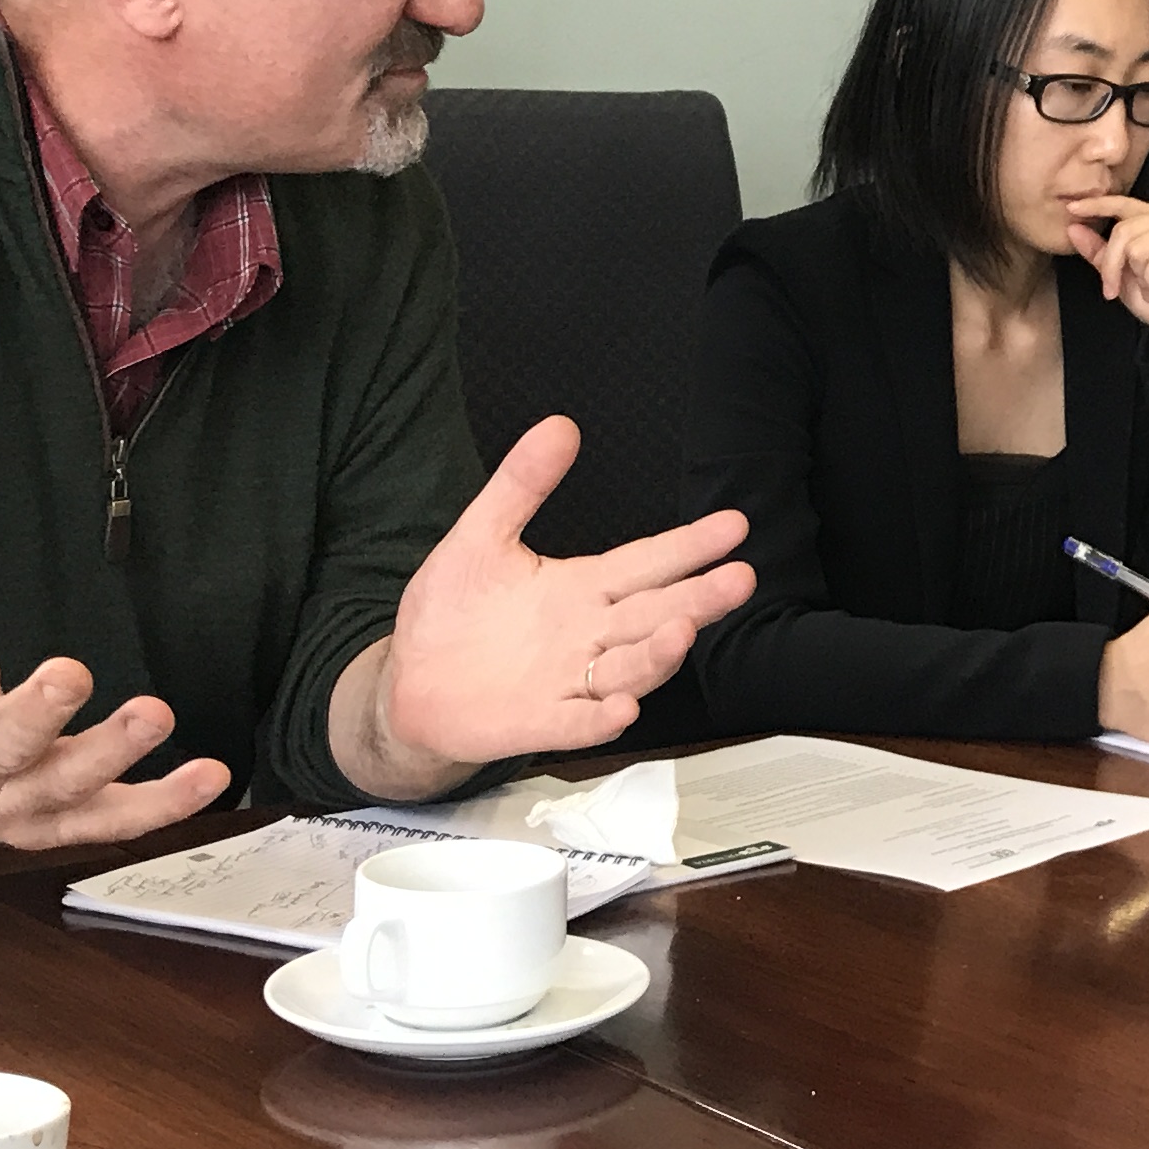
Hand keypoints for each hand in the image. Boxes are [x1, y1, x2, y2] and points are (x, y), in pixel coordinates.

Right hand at [0, 491, 231, 852]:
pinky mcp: (63, 821)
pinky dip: (163, 806)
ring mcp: (17, 805)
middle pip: (4, 750)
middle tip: (72, 674)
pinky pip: (115, 820)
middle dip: (38, 716)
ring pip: (67, 786)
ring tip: (158, 713)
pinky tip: (210, 776)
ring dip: (114, 753)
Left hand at [378, 418, 756, 767]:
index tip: (733, 525)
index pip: (646, 563)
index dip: (689, 546)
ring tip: (683, 630)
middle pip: (654, 615)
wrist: (408, 682)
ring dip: (658, 654)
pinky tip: (621, 708)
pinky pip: (576, 723)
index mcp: (581, 589)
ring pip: (628, 669)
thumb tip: (559, 426)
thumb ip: (522, 485)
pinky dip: (599, 718)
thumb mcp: (481, 536)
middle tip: (740, 578)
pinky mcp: (537, 722)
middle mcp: (587, 635)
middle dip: (699, 598)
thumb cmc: (453, 614)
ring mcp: (568, 682)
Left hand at [1066, 196, 1148, 358]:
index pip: (1124, 203)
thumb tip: (1073, 228)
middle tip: (1117, 288)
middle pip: (1125, 230)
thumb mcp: (1118, 274)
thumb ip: (1099, 251)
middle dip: (1113, 265)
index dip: (1097, 205)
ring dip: (1138, 277)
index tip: (1071, 208)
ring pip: (1139, 246)